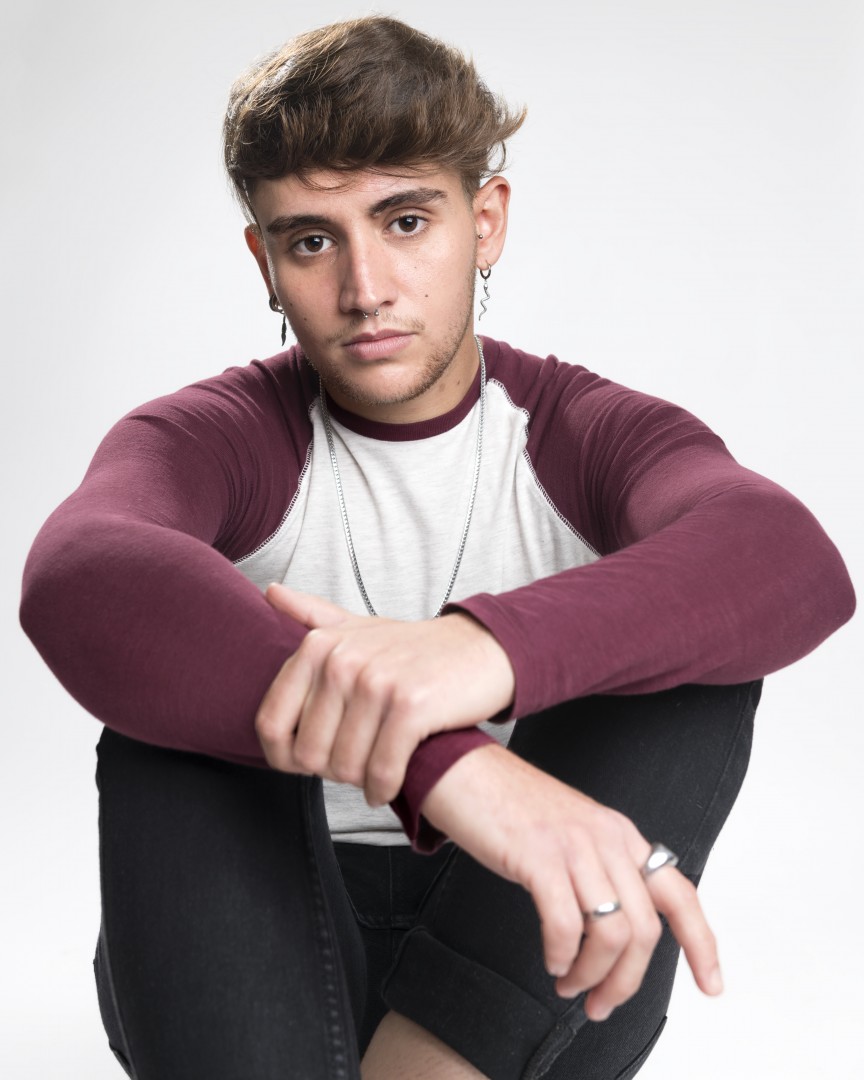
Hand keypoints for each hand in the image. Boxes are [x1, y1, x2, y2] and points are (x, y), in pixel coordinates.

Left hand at [256, 585, 514, 803]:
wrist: (480, 650)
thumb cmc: (414, 648)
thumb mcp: (358, 626)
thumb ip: (311, 613)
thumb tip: (269, 591)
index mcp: (318, 646)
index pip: (271, 724)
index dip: (287, 756)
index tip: (312, 761)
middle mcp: (341, 661)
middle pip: (309, 754)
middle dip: (331, 771)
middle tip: (356, 764)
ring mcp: (375, 682)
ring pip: (345, 767)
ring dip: (360, 781)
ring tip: (374, 771)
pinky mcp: (410, 706)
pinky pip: (382, 770)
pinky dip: (384, 788)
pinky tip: (389, 786)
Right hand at [421, 743, 721, 1020]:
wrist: (464, 771)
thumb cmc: (510, 805)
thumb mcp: (572, 833)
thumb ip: (600, 870)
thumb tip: (614, 934)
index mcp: (621, 834)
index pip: (679, 893)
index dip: (702, 944)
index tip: (710, 985)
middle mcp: (607, 838)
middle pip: (644, 929)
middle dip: (625, 982)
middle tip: (599, 1003)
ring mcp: (574, 845)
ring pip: (611, 933)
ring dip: (591, 975)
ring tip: (568, 983)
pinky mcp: (539, 855)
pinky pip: (566, 923)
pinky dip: (560, 954)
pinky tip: (550, 958)